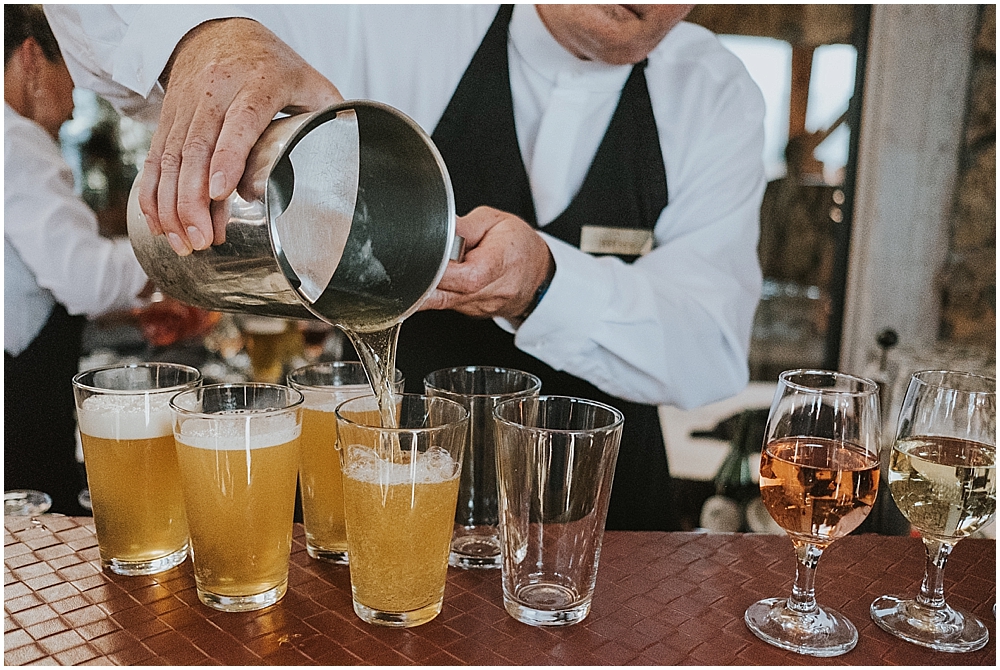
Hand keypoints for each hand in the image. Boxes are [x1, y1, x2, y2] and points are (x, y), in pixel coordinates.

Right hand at [140, 18, 342, 254]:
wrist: (219, 32)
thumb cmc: (272, 64)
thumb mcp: (309, 82)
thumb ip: (330, 116)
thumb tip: (351, 159)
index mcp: (257, 83)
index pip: (240, 121)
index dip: (226, 157)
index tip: (218, 191)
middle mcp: (215, 91)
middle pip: (196, 147)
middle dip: (193, 199)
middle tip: (201, 239)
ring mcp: (187, 104)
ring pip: (170, 157)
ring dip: (171, 204)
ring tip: (183, 243)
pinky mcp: (168, 116)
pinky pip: (154, 157)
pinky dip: (152, 193)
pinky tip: (159, 223)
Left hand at [420, 206, 553, 321]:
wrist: (538, 274)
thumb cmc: (519, 245)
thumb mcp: (494, 221)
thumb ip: (463, 226)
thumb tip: (437, 228)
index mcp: (498, 266)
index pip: (463, 277)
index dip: (439, 268)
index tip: (427, 255)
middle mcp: (489, 294)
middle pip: (443, 294)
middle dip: (425, 277)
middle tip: (424, 259)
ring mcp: (478, 307)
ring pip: (439, 301)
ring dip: (431, 283)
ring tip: (444, 264)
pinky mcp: (470, 313)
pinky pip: (446, 303)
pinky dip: (440, 289)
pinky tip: (449, 276)